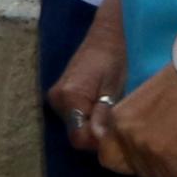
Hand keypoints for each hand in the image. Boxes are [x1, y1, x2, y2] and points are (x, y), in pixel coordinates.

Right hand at [46, 3, 126, 153]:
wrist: (105, 36)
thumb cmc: (113, 59)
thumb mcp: (113, 88)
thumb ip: (103, 114)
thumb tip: (98, 139)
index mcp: (68, 97)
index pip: (79, 136)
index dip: (99, 140)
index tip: (117, 134)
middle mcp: (56, 100)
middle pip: (76, 133)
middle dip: (97, 134)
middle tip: (119, 124)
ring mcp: (57, 98)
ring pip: (76, 126)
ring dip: (94, 127)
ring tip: (113, 115)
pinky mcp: (61, 96)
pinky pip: (75, 117)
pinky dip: (90, 119)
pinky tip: (104, 111)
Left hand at [98, 69, 176, 176]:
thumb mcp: (141, 105)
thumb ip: (133, 126)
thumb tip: (137, 152)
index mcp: (115, 119)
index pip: (108, 158)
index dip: (128, 161)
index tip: (144, 155)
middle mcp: (125, 133)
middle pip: (135, 171)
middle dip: (153, 166)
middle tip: (169, 150)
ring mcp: (144, 145)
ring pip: (158, 176)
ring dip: (173, 166)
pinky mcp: (168, 154)